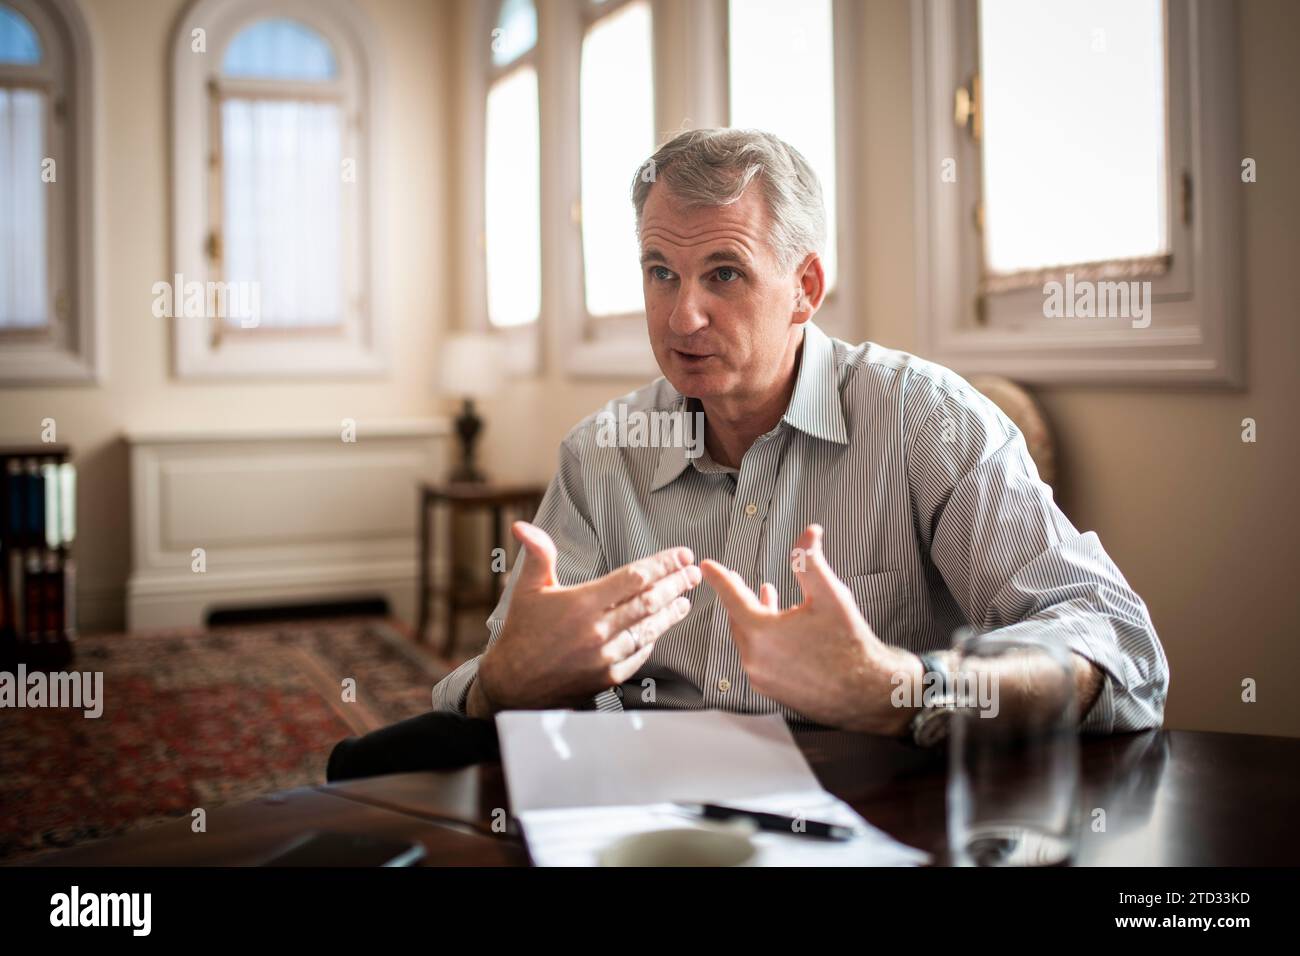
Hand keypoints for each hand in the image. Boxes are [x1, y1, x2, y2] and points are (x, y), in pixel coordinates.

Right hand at [475, 521, 700, 711]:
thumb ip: (538, 555)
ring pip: (649, 628)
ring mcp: (605, 656)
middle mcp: (597, 630)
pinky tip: (660, 629)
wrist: (514, 683)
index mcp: (582, 603)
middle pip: (649, 601)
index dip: (663, 564)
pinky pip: (639, 654)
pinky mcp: (608, 677)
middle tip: (692, 574)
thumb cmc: (522, 632)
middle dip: (676, 584)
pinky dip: (652, 639)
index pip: (634, 577)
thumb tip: (523, 527)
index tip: (682, 555)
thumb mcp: (527, 589)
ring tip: (684, 600)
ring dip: (671, 612)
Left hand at [700, 524, 920, 733]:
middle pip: (738, 620)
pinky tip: (784, 630)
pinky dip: (765, 640)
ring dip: (755, 617)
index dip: (719, 577)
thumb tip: (808, 533)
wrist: (867, 693)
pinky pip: (759, 658)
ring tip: (768, 598)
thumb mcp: (830, 596)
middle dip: (738, 596)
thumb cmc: (850, 647)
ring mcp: (762, 677)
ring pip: (749, 640)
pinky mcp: (772, 690)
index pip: (731, 597)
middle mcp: (755, 659)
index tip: (708, 566)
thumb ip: (811, 562)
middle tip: (737, 580)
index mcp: (761, 633)